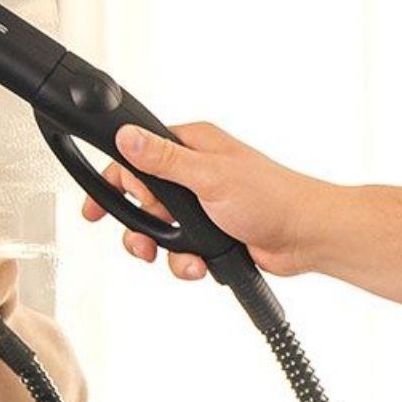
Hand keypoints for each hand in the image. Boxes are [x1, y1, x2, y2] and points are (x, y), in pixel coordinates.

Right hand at [79, 122, 330, 281]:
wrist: (306, 237)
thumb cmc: (272, 197)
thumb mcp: (209, 176)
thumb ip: (163, 160)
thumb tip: (126, 137)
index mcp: (192, 147)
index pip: (136, 158)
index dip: (114, 184)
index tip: (95, 206)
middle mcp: (195, 174)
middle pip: (142, 201)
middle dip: (140, 227)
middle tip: (143, 239)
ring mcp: (203, 206)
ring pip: (160, 232)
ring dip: (165, 250)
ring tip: (179, 256)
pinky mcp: (212, 234)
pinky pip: (182, 251)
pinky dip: (187, 262)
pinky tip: (201, 264)